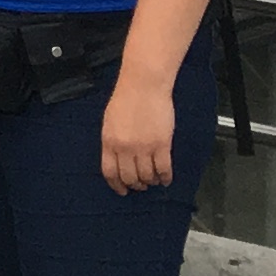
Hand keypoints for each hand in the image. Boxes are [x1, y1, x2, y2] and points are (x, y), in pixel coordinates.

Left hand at [101, 72, 177, 191]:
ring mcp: (144, 148)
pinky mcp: (162, 145)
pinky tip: (166, 179)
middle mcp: (125, 148)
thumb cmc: (126, 98)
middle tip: (140, 186)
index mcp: (109, 142)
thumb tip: (116, 159)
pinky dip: (165, 177)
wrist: (144, 85)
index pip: (110, 172)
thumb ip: (112, 141)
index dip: (117, 185)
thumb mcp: (110, 121)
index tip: (122, 191)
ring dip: (151, 181)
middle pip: (129, 177)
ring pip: (147, 176)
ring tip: (153, 180)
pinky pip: (164, 169)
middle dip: (135, 185)